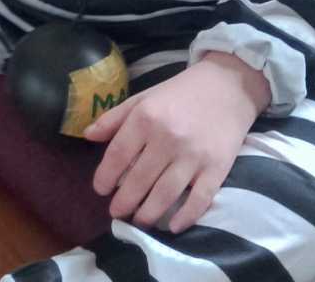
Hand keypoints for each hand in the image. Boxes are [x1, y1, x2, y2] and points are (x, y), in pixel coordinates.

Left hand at [84, 52, 270, 233]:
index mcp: (146, 117)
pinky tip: (172, 226)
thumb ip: (114, 118)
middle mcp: (167, 138)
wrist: (226, 86)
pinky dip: (186, 217)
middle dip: (124, 201)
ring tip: (138, 221)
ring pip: (165, 194)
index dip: (105, 176)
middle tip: (116, 213)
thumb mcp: (143, 98)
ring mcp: (194, 155)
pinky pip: (199, 199)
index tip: (99, 190)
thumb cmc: (179, 93)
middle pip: (139, 180)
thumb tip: (87, 136)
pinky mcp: (217, 168)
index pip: (118, 154)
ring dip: (148, 213)